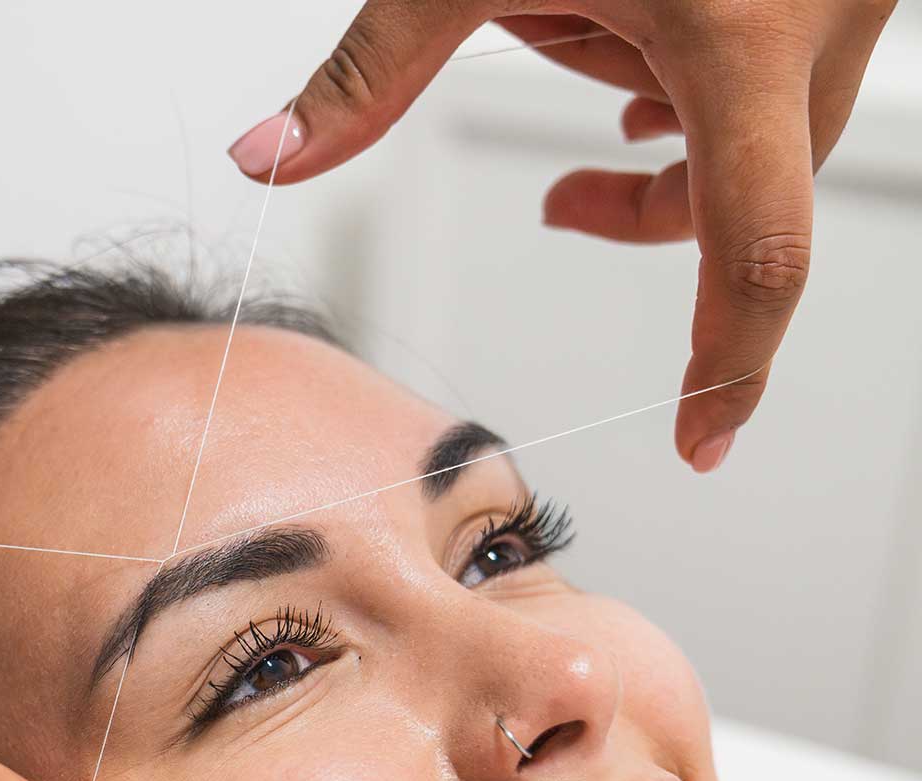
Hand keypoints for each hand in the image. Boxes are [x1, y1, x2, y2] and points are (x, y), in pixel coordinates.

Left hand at [229, 0, 898, 471]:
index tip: (703, 435)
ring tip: (588, 65)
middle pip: (735, 199)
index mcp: (739, 37)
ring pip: (749, 132)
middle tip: (565, 204)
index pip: (755, 253)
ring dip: (659, 124)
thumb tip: (263, 161)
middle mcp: (820, 27)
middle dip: (638, 204)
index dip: (732, 364)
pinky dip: (701, 80)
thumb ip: (368, 67)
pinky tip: (641, 40)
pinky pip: (775, 71)